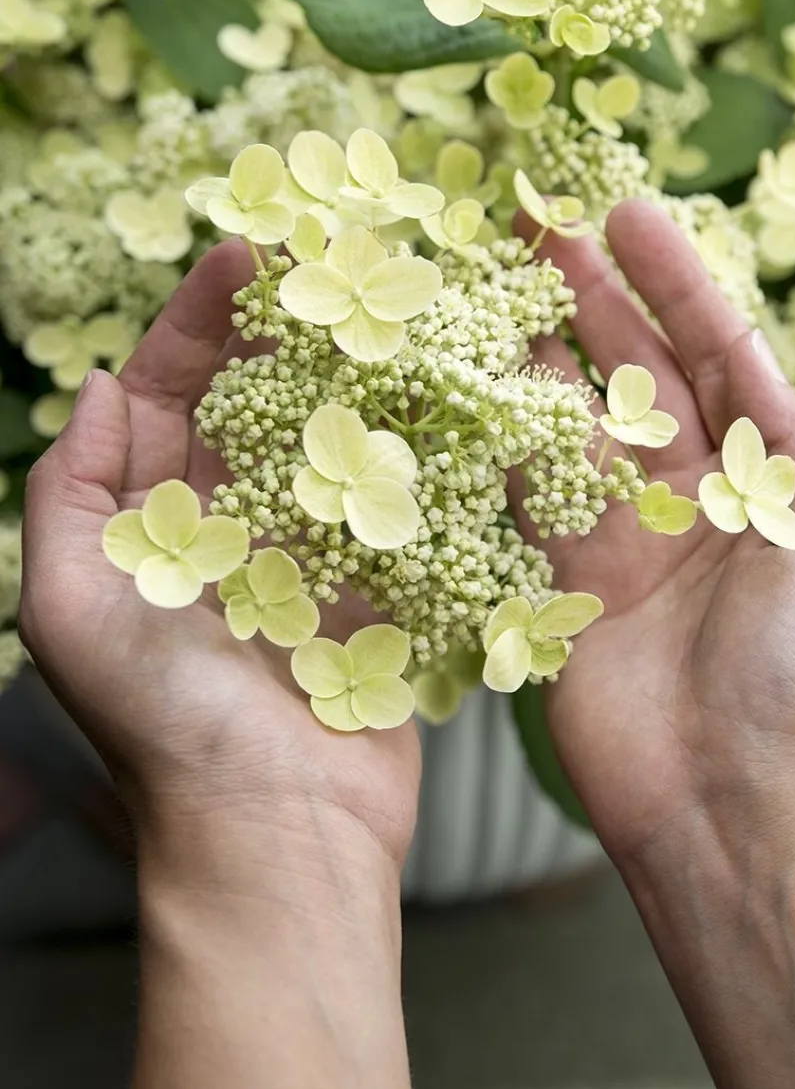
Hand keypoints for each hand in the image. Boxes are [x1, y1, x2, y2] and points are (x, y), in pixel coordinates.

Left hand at [19, 242, 419, 870]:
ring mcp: (305, 555)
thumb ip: (70, 492)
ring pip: (325, 438)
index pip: (165, 395)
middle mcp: (224, 529)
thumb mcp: (68, 606)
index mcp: (148, 526)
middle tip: (324, 256)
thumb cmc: (162, 725)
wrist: (277, 834)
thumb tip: (98, 385)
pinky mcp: (373, 586)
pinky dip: (406, 444)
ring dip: (350, 371)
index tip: (238, 254)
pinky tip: (432, 386)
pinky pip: (387, 499)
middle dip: (279, 328)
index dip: (193, 323)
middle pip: (249, 401)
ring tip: (383, 301)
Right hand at [525, 201, 794, 871]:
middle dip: (590, 294)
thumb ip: (788, 442)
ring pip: (569, 418)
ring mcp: (620, 535)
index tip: (627, 212)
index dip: (671, 279)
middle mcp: (689, 494)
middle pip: (631, 370)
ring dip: (534, 350)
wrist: (727, 802)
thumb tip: (750, 354)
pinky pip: (523, 491)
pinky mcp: (561, 580)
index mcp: (762, 476)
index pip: (712, 351)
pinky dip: (497, 434)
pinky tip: (469, 378)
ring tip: (492, 281)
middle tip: (538, 223)